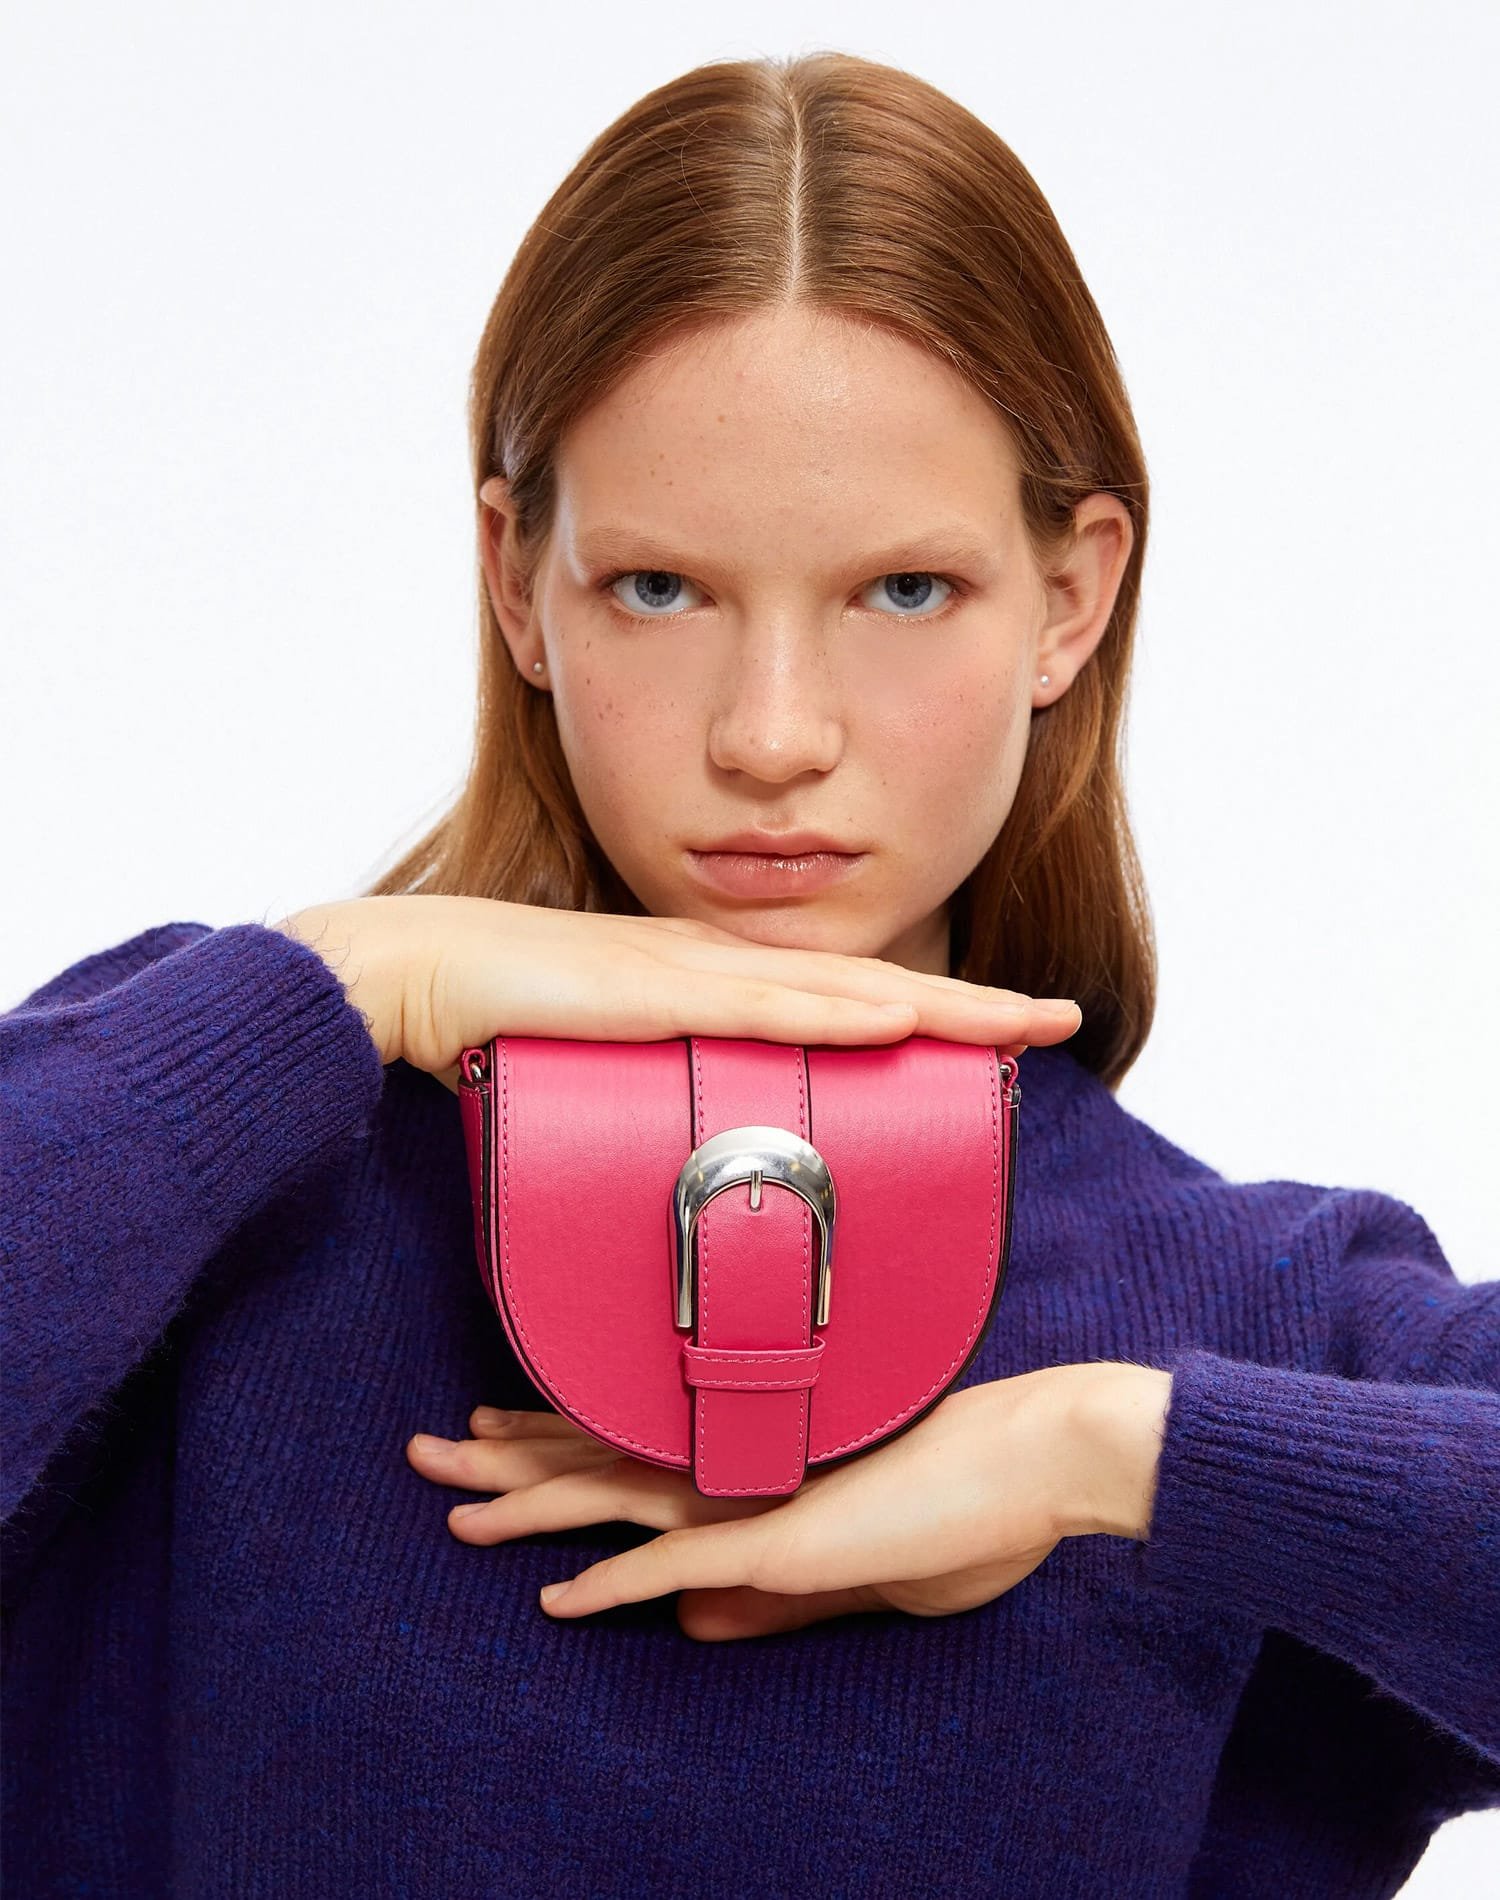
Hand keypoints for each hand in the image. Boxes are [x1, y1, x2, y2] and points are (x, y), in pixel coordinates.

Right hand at [270, 895, 1082, 1093]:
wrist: (400, 973)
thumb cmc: (486, 1020)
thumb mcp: (591, 1071)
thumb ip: (644, 1102)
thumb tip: (681, 1157)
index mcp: (706, 985)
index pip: (836, 998)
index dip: (923, 1013)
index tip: (997, 1033)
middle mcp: (713, 967)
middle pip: (867, 987)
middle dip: (971, 1006)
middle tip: (1060, 1018)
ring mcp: (686, 972)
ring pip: (841, 990)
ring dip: (940, 1007)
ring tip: (1024, 1021)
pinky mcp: (647, 991)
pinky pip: (761, 1006)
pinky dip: (838, 1014)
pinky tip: (904, 1018)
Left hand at [405, 1363, 1171, 1640]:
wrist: (1035, 1460)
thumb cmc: (966, 1500)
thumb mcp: (856, 1565)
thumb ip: (773, 1591)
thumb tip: (693, 1624)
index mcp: (751, 1454)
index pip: (625, 1442)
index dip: (550, 1437)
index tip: (491, 1430)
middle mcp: (736, 1461)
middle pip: (592, 1454)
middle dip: (503, 1458)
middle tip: (428, 1452)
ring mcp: (753, 1494)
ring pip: (610, 1493)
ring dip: (526, 1508)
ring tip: (453, 1511)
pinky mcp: (782, 1538)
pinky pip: (675, 1563)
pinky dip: (611, 1584)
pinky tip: (556, 1602)